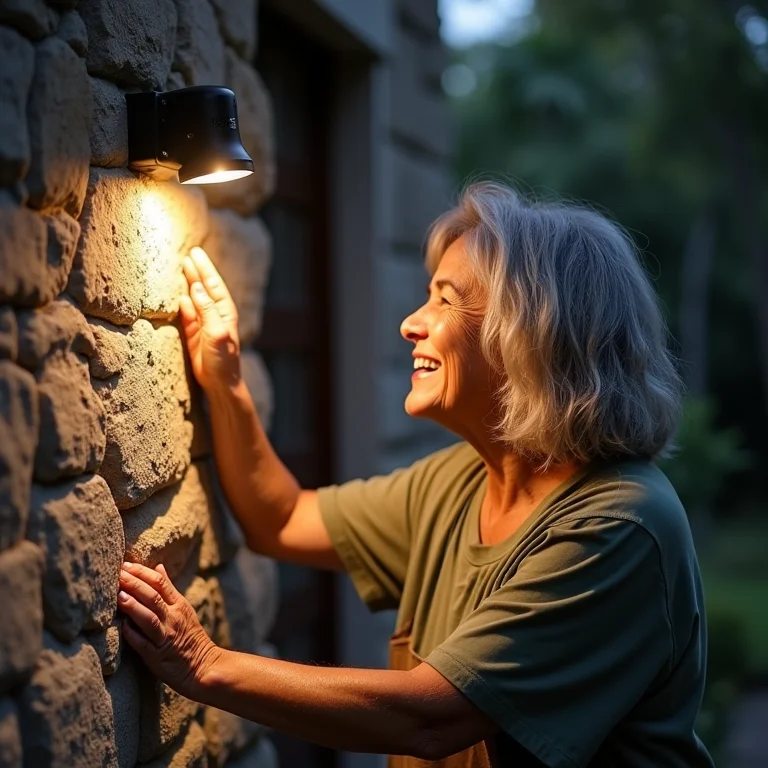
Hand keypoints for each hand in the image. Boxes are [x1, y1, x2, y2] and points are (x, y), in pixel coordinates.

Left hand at [117, 561, 221, 698]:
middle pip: (153, 597)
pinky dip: (134, 635)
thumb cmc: (189, 635)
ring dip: (134, 607)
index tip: (126, 564)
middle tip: (118, 574)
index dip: (142, 572)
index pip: (160, 583)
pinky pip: (145, 645)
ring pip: (150, 618)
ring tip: (119, 596)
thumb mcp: (183, 607)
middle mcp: (173, 618)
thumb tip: (157, 566)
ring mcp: (166, 637)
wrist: (203, 666)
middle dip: (134, 584)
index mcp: (179, 605)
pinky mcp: (157, 657)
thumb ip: (168, 588)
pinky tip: (122, 627)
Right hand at [180, 246, 240, 392]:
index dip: (204, 268)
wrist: (219, 381)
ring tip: (181, 268)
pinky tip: (177, 295)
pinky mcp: (194, 333)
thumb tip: (194, 287)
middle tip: (187, 254)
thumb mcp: (216, 332)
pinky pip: (186, 314)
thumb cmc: (223, 358)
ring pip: (194, 298)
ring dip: (188, 284)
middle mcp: (215, 314)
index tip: (195, 252)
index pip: (213, 284)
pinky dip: (182, 304)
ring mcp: (204, 323)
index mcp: (224, 311)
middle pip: (203, 287)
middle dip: (196, 271)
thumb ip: (206, 309)